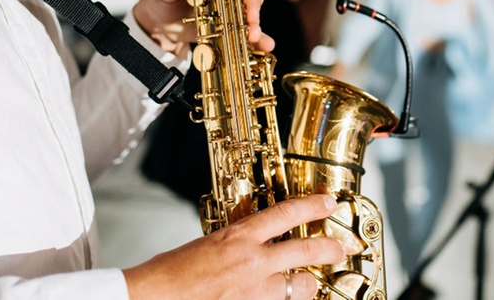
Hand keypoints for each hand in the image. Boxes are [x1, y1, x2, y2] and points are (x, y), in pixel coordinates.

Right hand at [122, 194, 344, 299]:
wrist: (153, 298)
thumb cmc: (171, 274)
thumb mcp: (207, 245)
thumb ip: (236, 243)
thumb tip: (255, 244)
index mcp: (238, 237)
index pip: (286, 213)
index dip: (312, 206)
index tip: (328, 202)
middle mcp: (252, 262)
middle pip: (306, 250)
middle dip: (330, 248)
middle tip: (340, 248)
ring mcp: (255, 292)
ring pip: (301, 286)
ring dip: (308, 284)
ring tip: (311, 281)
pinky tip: (283, 299)